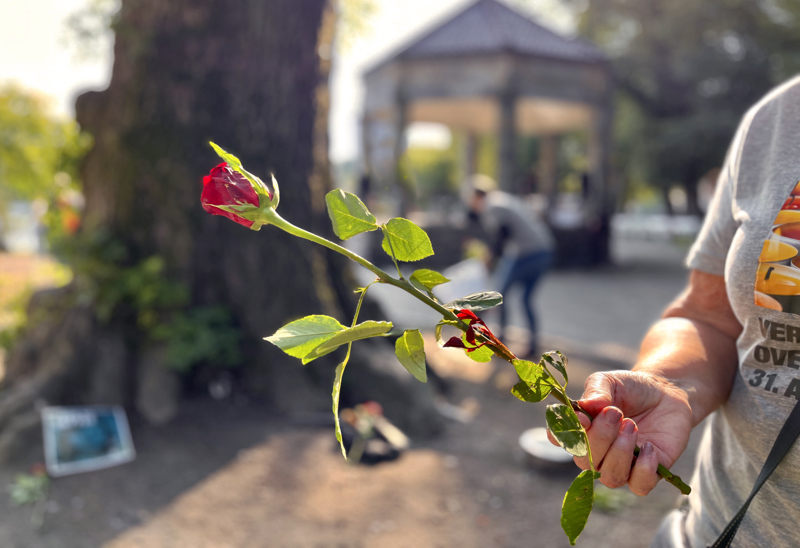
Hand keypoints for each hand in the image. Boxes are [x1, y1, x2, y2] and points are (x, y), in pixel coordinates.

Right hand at [550, 370, 692, 494]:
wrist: (665, 392)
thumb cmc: (631, 388)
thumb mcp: (610, 381)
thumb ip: (596, 391)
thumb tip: (586, 407)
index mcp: (581, 430)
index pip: (559, 440)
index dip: (566, 433)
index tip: (582, 417)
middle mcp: (597, 454)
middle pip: (585, 462)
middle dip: (600, 437)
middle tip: (616, 413)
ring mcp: (622, 466)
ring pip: (610, 477)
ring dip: (620, 452)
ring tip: (631, 425)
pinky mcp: (649, 473)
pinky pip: (640, 486)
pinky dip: (644, 469)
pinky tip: (650, 447)